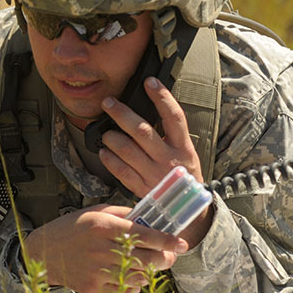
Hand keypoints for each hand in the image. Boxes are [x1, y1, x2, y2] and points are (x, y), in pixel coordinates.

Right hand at [22, 204, 187, 292]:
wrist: (43, 252)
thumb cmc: (72, 228)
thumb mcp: (96, 212)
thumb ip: (124, 214)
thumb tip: (151, 219)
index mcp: (103, 226)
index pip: (145, 235)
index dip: (167, 241)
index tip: (182, 243)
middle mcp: (101, 249)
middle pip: (147, 259)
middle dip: (165, 259)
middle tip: (169, 256)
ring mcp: (97, 272)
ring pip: (139, 277)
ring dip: (148, 272)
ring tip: (144, 264)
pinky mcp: (93, 289)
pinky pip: (125, 292)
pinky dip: (133, 286)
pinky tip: (128, 277)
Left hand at [97, 76, 202, 197]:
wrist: (188, 210)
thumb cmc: (184, 174)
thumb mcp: (186, 152)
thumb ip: (171, 134)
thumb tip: (150, 108)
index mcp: (183, 147)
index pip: (174, 117)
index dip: (162, 97)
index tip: (149, 82)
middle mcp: (169, 160)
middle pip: (142, 131)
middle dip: (122, 114)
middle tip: (108, 103)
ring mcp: (154, 175)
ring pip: (128, 151)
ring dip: (112, 138)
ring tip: (105, 132)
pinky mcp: (142, 189)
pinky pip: (122, 172)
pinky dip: (110, 160)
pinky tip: (104, 152)